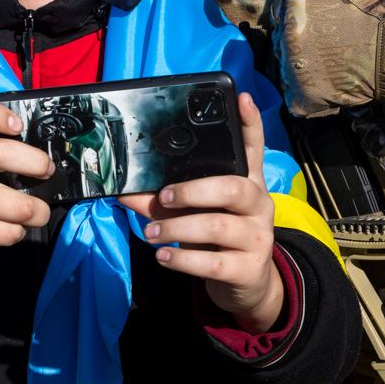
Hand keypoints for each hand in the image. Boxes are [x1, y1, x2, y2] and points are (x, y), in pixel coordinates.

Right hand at [0, 100, 52, 267]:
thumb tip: (44, 155)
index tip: (18, 126)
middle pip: (0, 153)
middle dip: (37, 163)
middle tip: (47, 171)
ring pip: (21, 206)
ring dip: (39, 212)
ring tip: (33, 211)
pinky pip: (12, 232)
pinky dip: (19, 231)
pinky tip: (9, 226)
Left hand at [118, 94, 284, 331]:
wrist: (246, 285)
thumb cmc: (217, 240)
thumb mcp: (195, 216)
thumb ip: (163, 202)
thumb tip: (125, 191)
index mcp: (248, 184)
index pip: (253, 148)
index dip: (249, 123)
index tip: (241, 99)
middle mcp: (259, 205)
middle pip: (233, 188)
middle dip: (192, 191)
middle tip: (163, 197)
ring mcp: (259, 237)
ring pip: (216, 226)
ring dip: (176, 228)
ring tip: (151, 233)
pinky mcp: (250, 268)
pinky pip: (212, 262)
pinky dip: (181, 259)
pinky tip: (163, 257)